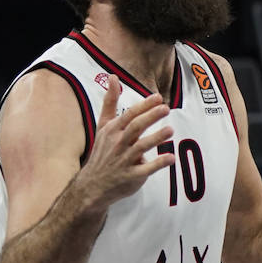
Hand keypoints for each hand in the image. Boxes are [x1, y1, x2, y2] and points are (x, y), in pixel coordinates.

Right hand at [77, 76, 174, 211]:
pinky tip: (171, 158)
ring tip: (170, 130)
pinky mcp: (131, 177)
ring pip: (140, 147)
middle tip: (166, 108)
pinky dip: (157, 164)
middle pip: (135, 128)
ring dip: (155, 138)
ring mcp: (124, 161)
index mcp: (113, 131)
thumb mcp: (103, 126)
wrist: (90, 186)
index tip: (158, 97)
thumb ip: (110, 102)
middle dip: (150, 117)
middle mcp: (118, 144)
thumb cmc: (103, 151)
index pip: (129, 115)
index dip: (143, 106)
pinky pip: (145, 170)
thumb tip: (113, 76)